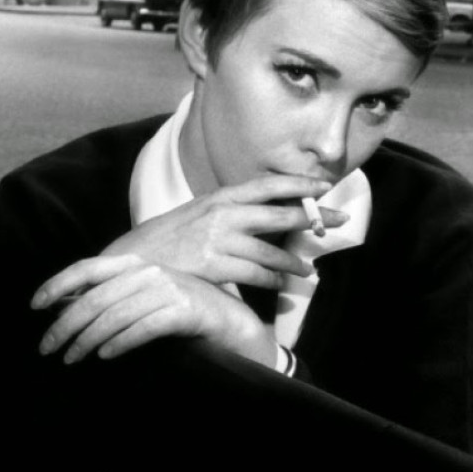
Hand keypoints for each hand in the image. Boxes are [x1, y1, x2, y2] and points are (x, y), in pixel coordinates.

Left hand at [31, 254, 276, 365]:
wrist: (235, 326)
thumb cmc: (186, 316)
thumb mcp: (147, 301)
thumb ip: (114, 300)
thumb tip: (66, 311)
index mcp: (138, 265)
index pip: (88, 268)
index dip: (58, 283)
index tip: (35, 305)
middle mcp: (151, 272)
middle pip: (96, 297)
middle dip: (66, 324)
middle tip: (48, 348)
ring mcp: (170, 289)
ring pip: (115, 314)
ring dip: (87, 340)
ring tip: (72, 358)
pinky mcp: (186, 310)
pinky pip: (144, 327)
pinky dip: (120, 343)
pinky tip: (106, 356)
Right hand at [102, 174, 347, 289]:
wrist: (131, 261)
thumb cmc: (166, 240)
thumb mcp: (196, 215)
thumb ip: (227, 214)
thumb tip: (259, 216)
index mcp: (219, 198)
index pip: (267, 185)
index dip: (298, 185)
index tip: (324, 185)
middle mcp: (222, 215)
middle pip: (279, 216)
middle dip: (315, 218)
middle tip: (341, 220)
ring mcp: (218, 241)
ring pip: (270, 252)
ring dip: (293, 264)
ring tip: (309, 271)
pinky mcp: (213, 267)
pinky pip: (254, 275)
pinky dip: (272, 282)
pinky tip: (283, 287)